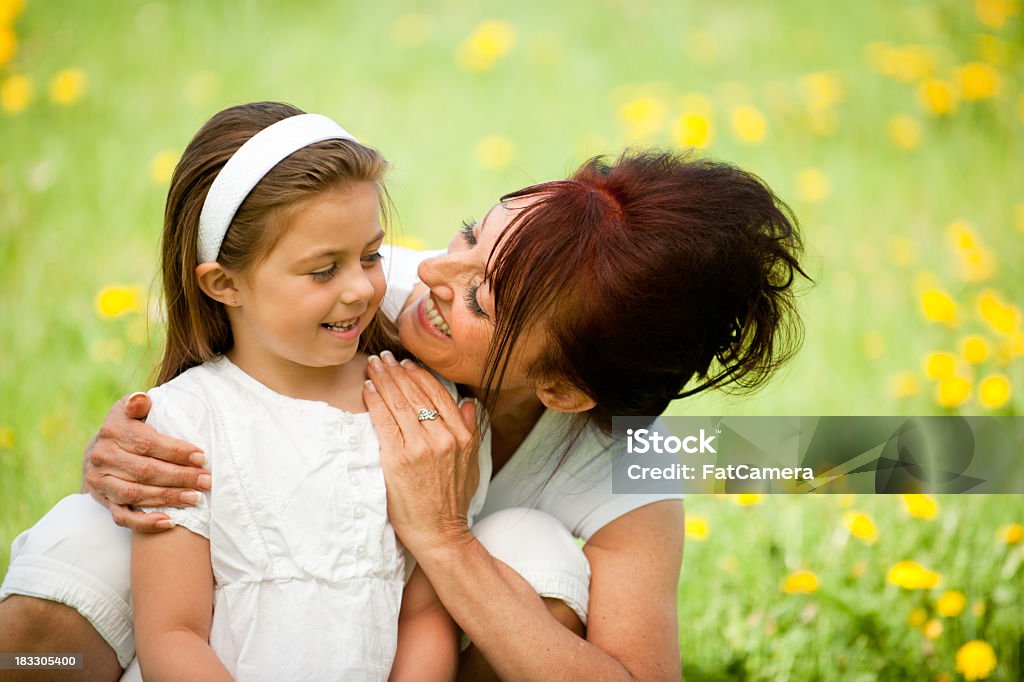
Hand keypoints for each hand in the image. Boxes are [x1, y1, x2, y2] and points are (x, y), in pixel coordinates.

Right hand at [83, 392, 209, 531]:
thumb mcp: (129, 409)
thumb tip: (142, 399)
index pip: (147, 444)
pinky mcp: (103, 501)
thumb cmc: (127, 427)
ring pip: (136, 494)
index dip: (176, 452)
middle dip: (179, 477)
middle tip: (206, 480)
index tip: (202, 457)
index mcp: (112, 430)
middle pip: (144, 471)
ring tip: (196, 498)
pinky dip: (145, 523)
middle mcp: (102, 456)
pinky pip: (122, 517)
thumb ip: (137, 404)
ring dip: (168, 498)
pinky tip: (170, 522)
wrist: (98, 452)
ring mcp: (101, 481)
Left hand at [363, 351, 479, 555]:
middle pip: (416, 394)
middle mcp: (443, 437)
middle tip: (384, 357)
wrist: (440, 533)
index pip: (438, 394)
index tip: (406, 363)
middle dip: (397, 371)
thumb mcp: (472, 463)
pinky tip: (368, 388)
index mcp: (462, 436)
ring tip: (373, 366)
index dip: (419, 375)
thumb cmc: (452, 501)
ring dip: (384, 380)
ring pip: (399, 402)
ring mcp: (420, 447)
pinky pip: (384, 420)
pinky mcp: (398, 459)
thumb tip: (467, 403)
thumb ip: (470, 430)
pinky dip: (375, 400)